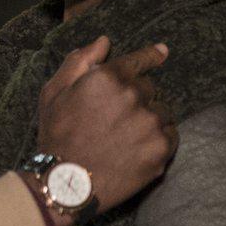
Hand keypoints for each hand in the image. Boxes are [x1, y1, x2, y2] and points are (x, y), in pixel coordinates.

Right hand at [33, 36, 177, 225]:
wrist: (66, 183)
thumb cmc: (57, 136)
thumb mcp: (54, 92)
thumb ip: (79, 61)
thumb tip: (105, 42)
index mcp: (108, 77)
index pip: (140, 60)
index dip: (151, 56)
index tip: (162, 52)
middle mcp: (133, 95)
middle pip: (150, 88)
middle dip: (138, 98)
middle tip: (117, 120)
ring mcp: (150, 122)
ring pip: (161, 111)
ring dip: (150, 119)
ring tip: (126, 138)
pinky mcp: (160, 148)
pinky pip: (171, 135)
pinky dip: (159, 139)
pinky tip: (138, 150)